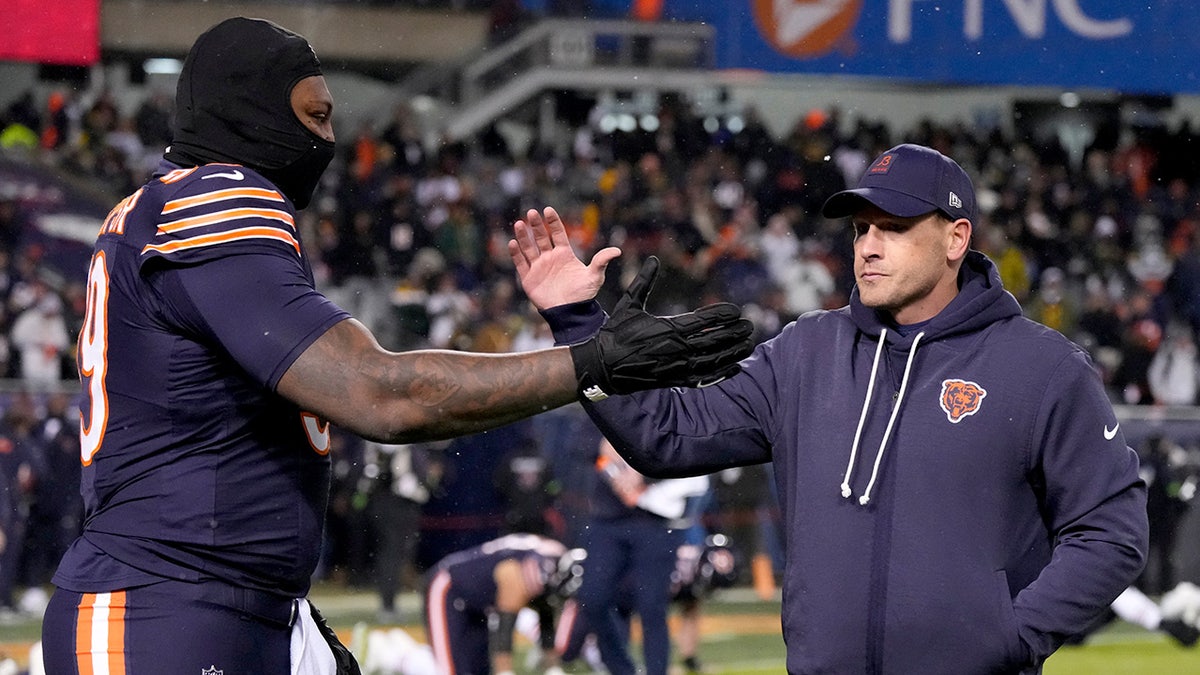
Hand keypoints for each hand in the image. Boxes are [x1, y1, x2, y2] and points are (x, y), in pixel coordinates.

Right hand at [508, 206, 620, 308]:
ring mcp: (539, 267)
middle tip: (531, 213)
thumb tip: (617, 250)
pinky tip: (513, 242)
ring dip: (524, 236)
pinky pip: (520, 263)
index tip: (547, 210)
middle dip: (536, 225)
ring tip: (519, 223)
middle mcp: (550, 258)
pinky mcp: (529, 278)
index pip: (558, 233)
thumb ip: (601, 261)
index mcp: (565, 254)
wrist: (569, 313)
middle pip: (541, 237)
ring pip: (529, 248)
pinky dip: (516, 253)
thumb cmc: (582, 296)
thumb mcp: (594, 277)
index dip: (553, 222)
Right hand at [570, 256, 754, 399]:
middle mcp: (676, 348)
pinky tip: (735, 368)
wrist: (603, 366)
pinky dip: (721, 374)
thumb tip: (653, 259)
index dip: (723, 315)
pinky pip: (704, 378)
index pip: (704, 320)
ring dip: (733, 352)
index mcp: (668, 328)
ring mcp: (677, 366)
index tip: (737, 311)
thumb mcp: (629, 305)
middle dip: (735, 333)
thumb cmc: (616, 333)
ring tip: (748, 345)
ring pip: (713, 360)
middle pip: (714, 340)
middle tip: (750, 326)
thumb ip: (643, 282)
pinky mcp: (674, 380)